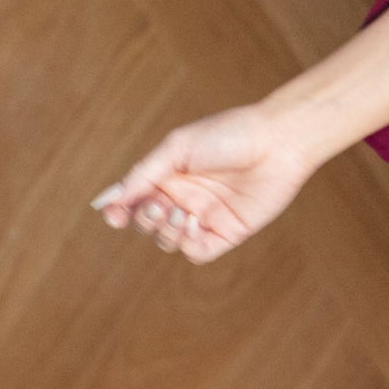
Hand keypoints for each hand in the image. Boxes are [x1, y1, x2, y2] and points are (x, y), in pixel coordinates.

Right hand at [91, 104, 316, 262]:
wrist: (277, 142)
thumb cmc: (228, 135)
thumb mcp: (178, 148)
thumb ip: (144, 174)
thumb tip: (111, 199)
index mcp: (167, 175)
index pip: (132, 201)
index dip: (117, 212)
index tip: (113, 216)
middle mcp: (183, 198)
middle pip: (147, 224)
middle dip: (145, 219)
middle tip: (161, 206)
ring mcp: (205, 217)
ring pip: (168, 241)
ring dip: (166, 232)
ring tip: (181, 212)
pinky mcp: (228, 232)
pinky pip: (197, 253)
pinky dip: (188, 244)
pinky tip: (194, 223)